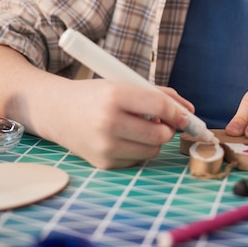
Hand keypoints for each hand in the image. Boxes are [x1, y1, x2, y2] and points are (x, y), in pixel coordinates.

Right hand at [0, 45, 194, 168]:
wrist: (58, 111)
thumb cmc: (96, 95)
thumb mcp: (124, 84)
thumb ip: (158, 95)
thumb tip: (189, 111)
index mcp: (115, 95)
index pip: (159, 106)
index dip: (177, 112)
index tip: (186, 115)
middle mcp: (108, 122)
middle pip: (160, 134)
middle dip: (168, 128)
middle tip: (162, 121)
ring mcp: (105, 146)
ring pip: (152, 150)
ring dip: (154, 139)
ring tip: (140, 127)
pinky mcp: (103, 163)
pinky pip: (137, 159)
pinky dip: (138, 149)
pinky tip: (125, 137)